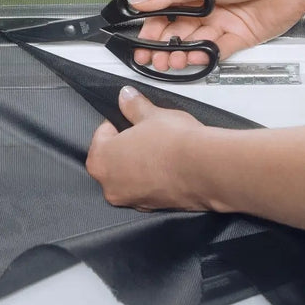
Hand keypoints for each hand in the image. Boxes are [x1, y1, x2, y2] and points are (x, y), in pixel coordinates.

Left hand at [85, 86, 220, 211]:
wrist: (204, 169)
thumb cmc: (173, 142)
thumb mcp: (151, 115)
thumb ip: (133, 106)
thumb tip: (125, 96)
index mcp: (100, 160)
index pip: (102, 135)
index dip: (119, 123)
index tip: (133, 120)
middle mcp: (110, 186)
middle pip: (113, 159)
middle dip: (127, 147)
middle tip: (147, 134)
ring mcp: (131, 200)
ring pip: (130, 177)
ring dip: (140, 165)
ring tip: (161, 150)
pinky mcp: (152, 208)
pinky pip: (147, 189)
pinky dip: (154, 180)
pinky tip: (169, 168)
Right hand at [131, 0, 304, 70]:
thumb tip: (139, 1)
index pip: (165, 13)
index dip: (152, 29)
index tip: (142, 43)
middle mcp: (208, 6)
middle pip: (178, 31)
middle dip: (163, 46)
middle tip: (153, 59)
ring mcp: (224, 22)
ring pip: (195, 43)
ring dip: (182, 53)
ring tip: (173, 60)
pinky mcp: (240, 36)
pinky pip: (217, 50)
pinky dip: (205, 56)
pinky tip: (195, 58)